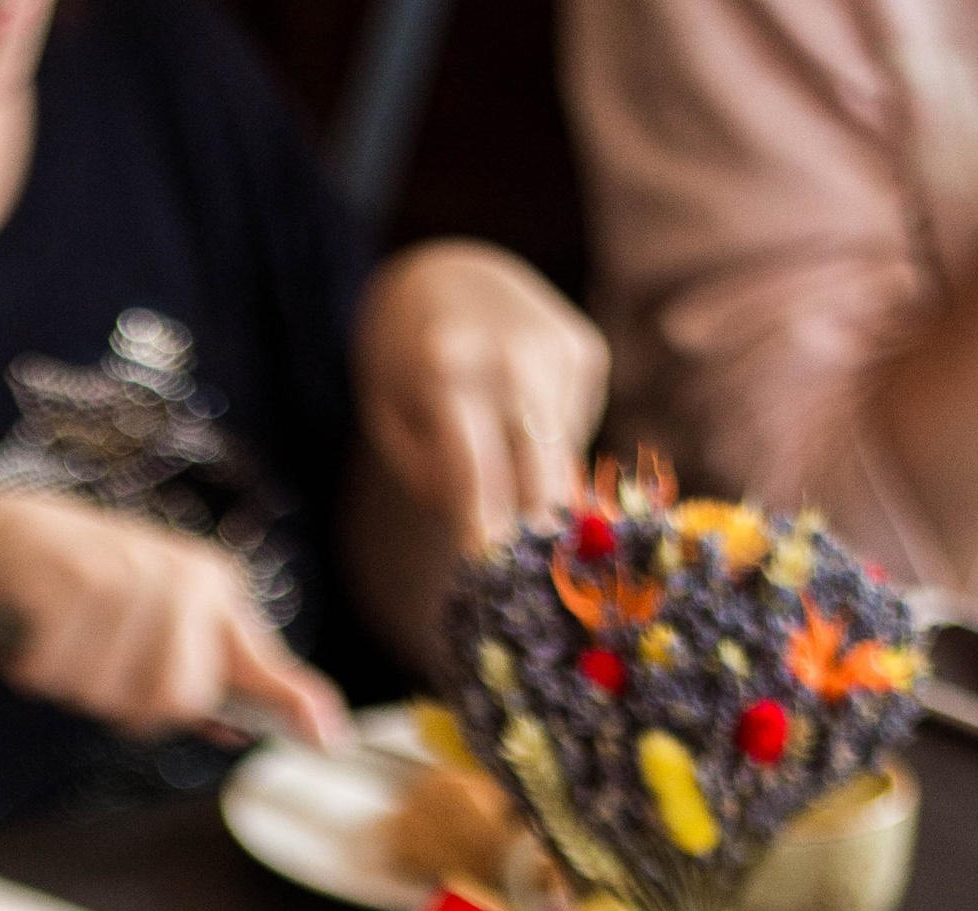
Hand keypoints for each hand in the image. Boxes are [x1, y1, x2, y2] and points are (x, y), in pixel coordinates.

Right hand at [0, 494, 349, 744]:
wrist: (10, 545)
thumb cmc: (92, 604)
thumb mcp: (159, 638)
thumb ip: (218, 686)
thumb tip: (282, 730)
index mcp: (216, 593)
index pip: (257, 662)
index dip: (292, 702)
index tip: (333, 739)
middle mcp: (186, 577)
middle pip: (174, 699)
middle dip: (127, 706)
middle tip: (101, 670)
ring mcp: (133, 571)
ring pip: (111, 690)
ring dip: (73, 686)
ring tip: (66, 646)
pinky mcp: (78, 573)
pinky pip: (60, 667)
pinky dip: (37, 668)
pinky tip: (35, 635)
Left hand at [353, 242, 609, 554]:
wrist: (445, 275)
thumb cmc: (405, 362)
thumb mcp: (389, 417)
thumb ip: (428, 476)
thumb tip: (490, 528)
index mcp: (448, 369)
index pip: (474, 470)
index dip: (482, 528)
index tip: (488, 568)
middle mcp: (513, 355)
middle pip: (537, 472)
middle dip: (530, 525)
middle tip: (520, 562)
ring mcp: (559, 350)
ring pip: (561, 460)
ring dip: (535, 482)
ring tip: (501, 455)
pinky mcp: (588, 352)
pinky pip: (576, 431)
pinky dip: (550, 442)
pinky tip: (520, 414)